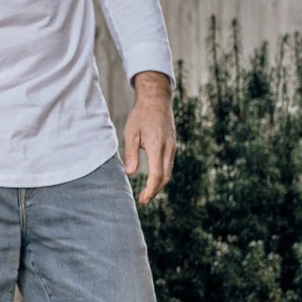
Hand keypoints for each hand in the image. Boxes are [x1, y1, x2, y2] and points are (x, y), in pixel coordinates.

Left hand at [122, 71, 175, 205]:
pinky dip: (161, 176)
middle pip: (164, 177)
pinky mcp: (172, 145)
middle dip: (154, 191)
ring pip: (168, 172)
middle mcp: (168, 148)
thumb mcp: (131, 133)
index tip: (142, 199)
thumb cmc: (141, 115)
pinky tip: (153, 180)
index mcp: (157, 146)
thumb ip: (131, 154)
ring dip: (158, 185)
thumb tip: (130, 173)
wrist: (156, 100)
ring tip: (147, 194)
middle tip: (143, 200)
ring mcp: (172, 147)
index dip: (150, 190)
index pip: (156, 175)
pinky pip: (168, 165)